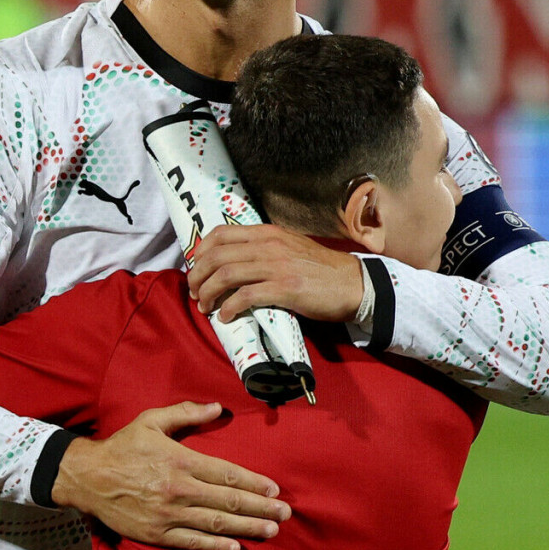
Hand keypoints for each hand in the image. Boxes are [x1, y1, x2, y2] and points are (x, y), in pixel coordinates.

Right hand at [51, 401, 290, 549]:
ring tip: (270, 530)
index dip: (253, 483)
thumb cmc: (122, 446)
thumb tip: (217, 408)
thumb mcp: (152, 420)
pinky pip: (192, 542)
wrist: (88, 477)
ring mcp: (168, 514)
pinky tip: (236, 548)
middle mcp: (178, 489)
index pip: (226, 474)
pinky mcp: (156, 533)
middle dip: (260, 507)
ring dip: (246, 528)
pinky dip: (215, 547)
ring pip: (214, 524)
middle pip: (227, 501)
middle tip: (285, 513)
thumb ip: (186, 413)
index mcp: (180, 460)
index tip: (274, 489)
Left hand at [186, 225, 362, 322]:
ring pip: (226, 275)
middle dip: (197, 275)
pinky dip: (229, 307)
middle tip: (194, 292)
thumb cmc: (320, 270)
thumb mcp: (289, 247)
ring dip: (208, 293)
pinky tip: (226, 316)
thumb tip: (234, 262)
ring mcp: (276, 266)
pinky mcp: (285, 289)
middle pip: (217, 255)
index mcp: (268, 233)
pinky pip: (246, 296)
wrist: (353, 283)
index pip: (221, 233)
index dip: (200, 251)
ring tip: (204, 306)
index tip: (195, 268)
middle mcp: (269, 245)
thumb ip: (264, 249)